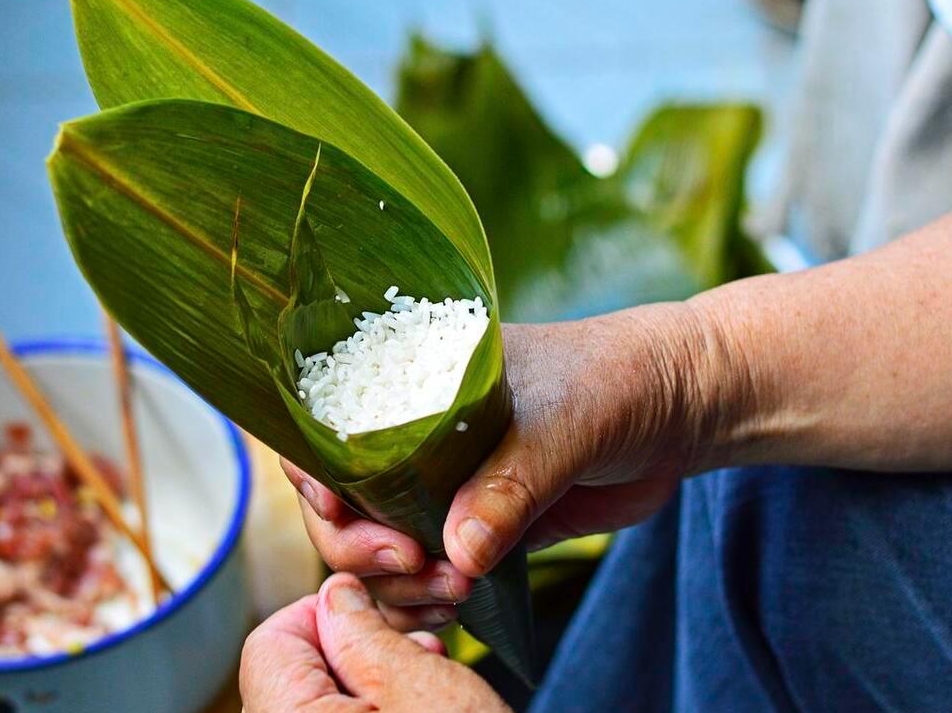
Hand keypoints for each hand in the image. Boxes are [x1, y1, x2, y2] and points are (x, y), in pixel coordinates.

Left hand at [240, 572, 509, 711]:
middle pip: (302, 665)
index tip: (379, 601)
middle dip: (363, 633)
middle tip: (420, 626)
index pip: (272, 639)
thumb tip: (336, 593)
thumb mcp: (415, 685)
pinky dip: (384, 696)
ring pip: (332, 691)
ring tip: (434, 654)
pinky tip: (430, 685)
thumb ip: (361, 631)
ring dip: (381, 661)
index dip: (327, 607)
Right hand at [282, 303, 723, 607]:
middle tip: (412, 563)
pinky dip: (425, 602)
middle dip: (357, 545)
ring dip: (395, 585)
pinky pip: (428, 573)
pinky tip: (452, 608)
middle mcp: (412, 435)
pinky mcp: (476, 527)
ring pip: (377, 548)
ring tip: (450, 592)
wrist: (675, 406)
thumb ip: (510, 482)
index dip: (313, 473)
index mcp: (410, 381)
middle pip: (338, 502)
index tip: (340, 510)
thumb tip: (458, 551)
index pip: (325, 426)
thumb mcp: (559, 419)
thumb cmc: (611, 379)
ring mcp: (441, 485)